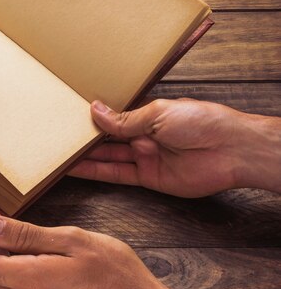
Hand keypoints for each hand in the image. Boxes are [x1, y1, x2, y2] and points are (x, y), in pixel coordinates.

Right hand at [68, 99, 280, 196]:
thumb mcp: (158, 113)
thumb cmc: (203, 122)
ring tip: (59, 156)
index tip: (70, 119)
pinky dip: (96, 172)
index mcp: (147, 116)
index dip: (92, 120)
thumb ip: (125, 119)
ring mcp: (144, 157)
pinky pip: (116, 174)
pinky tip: (77, 169)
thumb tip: (97, 111)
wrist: (230, 150)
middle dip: (84, 140)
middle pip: (106, 140)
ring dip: (84, 158)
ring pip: (107, 158)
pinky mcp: (147, 177)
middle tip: (58, 139)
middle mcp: (143, 137)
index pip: (113, 119)